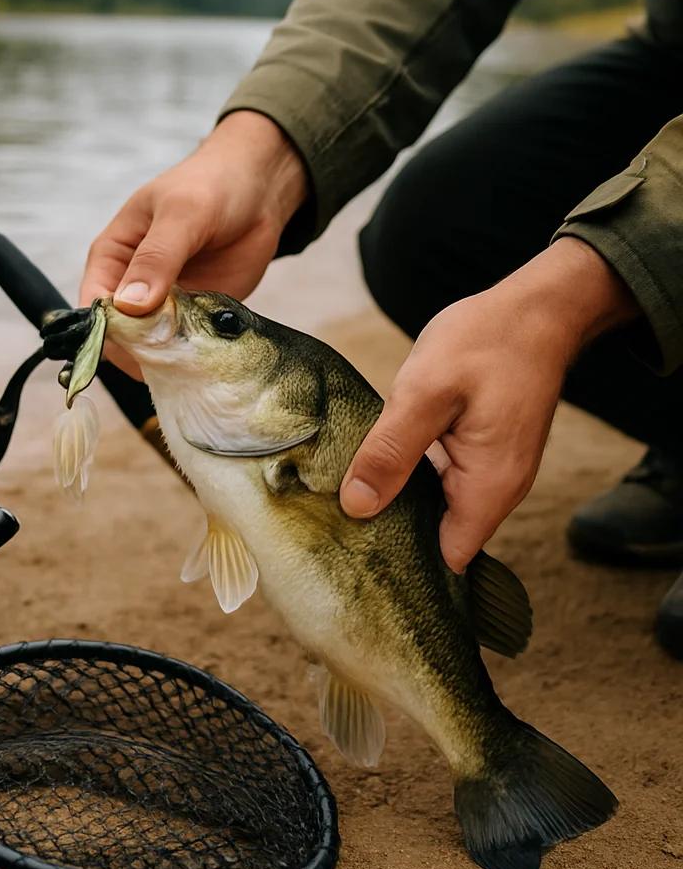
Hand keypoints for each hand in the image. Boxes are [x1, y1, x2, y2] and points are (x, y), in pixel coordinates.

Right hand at [79, 111, 307, 354]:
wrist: (261, 188)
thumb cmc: (212, 185)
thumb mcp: (183, 214)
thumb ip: (157, 257)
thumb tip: (129, 305)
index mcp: (113, 257)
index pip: (94, 306)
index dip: (109, 330)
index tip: (138, 341)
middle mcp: (131, 285)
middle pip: (120, 336)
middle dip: (141, 349)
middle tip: (173, 352)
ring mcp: (163, 304)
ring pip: (152, 347)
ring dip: (169, 356)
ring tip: (193, 355)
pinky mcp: (193, 316)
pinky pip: (185, 346)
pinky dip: (193, 355)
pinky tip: (208, 352)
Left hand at [340, 237, 638, 570]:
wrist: (535, 309)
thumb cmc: (486, 343)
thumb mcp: (424, 394)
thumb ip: (391, 453)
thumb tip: (356, 507)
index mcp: (487, 489)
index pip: (443, 559)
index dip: (400, 559)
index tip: (352, 550)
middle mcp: (495, 492)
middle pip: (436, 537)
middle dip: (389, 531)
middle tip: (333, 523)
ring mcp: (489, 473)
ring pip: (434, 508)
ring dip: (396, 500)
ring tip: (341, 497)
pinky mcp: (480, 453)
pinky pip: (440, 481)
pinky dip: (409, 476)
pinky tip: (373, 463)